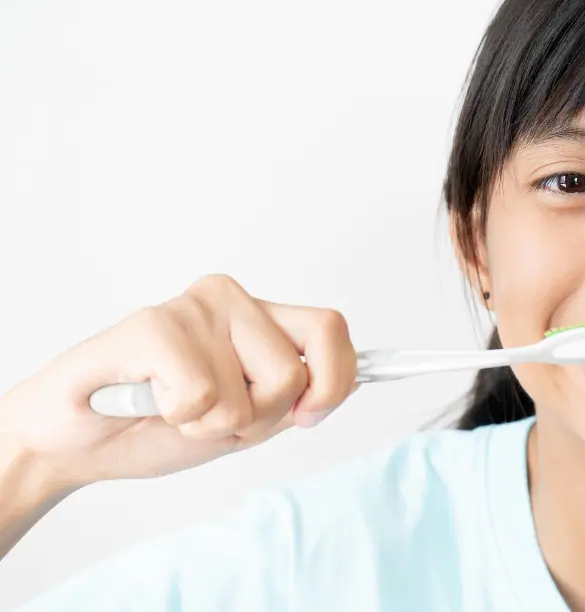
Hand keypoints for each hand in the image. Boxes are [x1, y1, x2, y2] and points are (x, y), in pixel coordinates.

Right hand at [1, 274, 357, 487]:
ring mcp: (194, 307)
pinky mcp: (154, 324)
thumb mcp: (247, 419)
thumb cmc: (161, 424)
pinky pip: (204, 394)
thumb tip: (348, 383)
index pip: (330, 329)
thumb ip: (295, 398)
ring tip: (174, 408)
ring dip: (214, 422)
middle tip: (212, 415)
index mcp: (258, 316)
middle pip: (295, 371)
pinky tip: (150, 401)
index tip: (308, 415)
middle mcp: (230, 299)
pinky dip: (180, 417)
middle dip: (260, 416)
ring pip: (253, 389)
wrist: (79, 442)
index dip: (335, 380)